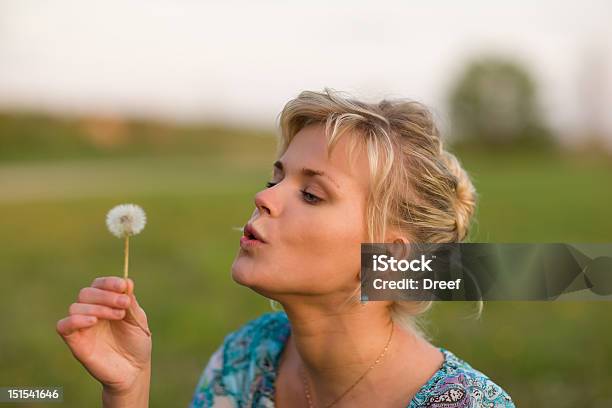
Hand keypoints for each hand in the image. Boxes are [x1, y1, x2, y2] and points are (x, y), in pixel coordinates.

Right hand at [56, 277, 151, 394]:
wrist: (134, 370)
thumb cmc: (136, 343)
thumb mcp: (137, 320)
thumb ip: (130, 302)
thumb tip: (127, 281)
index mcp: (106, 302)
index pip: (99, 284)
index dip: (109, 282)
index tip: (123, 286)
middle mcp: (91, 311)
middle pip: (86, 293)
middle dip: (106, 295)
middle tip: (124, 304)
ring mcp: (82, 326)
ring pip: (76, 306)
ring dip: (97, 307)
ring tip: (118, 316)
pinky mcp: (74, 341)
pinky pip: (63, 326)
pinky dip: (75, 320)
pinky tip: (93, 321)